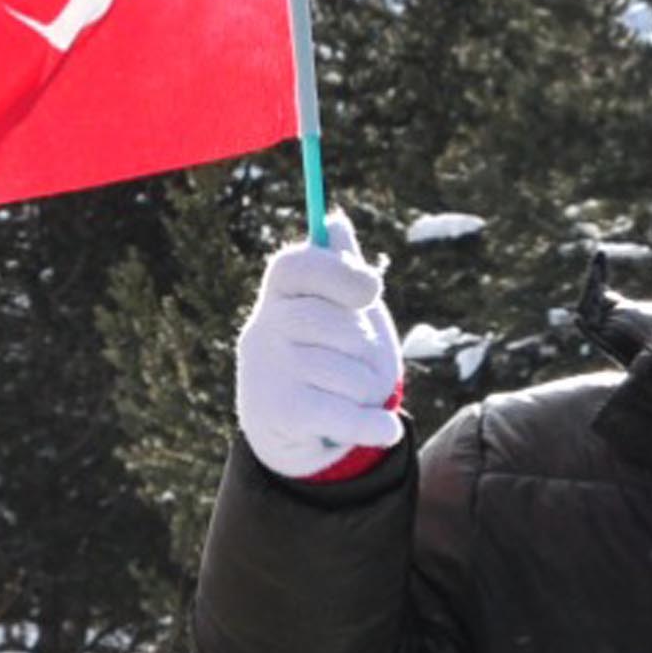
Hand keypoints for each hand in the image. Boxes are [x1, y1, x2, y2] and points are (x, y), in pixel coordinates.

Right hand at [235, 209, 404, 480]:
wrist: (292, 429)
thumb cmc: (324, 354)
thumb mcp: (337, 309)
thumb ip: (340, 269)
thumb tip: (335, 222)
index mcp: (279, 293)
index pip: (298, 266)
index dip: (339, 273)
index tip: (372, 289)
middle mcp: (264, 328)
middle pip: (339, 326)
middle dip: (368, 348)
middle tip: (362, 361)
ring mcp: (268, 371)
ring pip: (351, 376)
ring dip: (369, 391)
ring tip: (352, 395)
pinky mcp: (280, 413)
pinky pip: (345, 414)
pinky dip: (374, 425)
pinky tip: (387, 430)